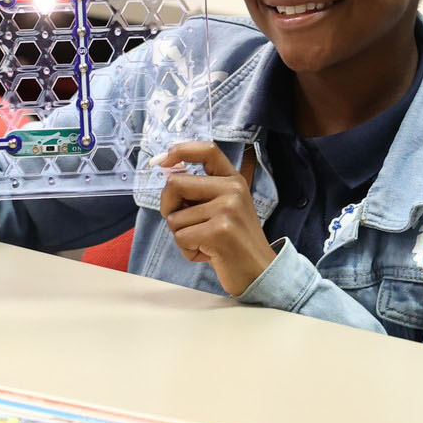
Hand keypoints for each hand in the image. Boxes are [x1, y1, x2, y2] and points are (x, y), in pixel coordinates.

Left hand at [158, 141, 274, 296]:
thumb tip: (169, 173)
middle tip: (186, 225)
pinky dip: (187, 250)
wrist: (258, 271)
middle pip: (175, 184)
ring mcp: (227, 209)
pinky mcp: (219, 231)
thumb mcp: (225, 208)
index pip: (208, 150)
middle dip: (169, 207)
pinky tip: (207, 253)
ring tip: (206, 243)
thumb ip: (201, 191)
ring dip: (182, 236)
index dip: (181, 150)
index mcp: (233, 180)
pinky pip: (181, 237)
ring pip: (174, 217)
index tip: (163, 160)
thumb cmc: (234, 242)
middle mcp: (232, 189)